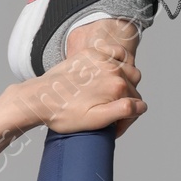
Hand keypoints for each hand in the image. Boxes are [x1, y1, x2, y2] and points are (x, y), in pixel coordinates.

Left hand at [20, 25, 146, 137]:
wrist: (39, 98)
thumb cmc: (63, 114)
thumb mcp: (94, 120)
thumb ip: (122, 112)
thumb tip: (141, 106)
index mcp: (117, 86)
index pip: (136, 104)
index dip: (126, 120)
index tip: (113, 127)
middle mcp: (113, 69)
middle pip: (134, 87)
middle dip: (126, 102)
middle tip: (110, 114)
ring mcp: (103, 60)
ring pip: (129, 70)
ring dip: (127, 82)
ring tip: (111, 96)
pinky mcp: (92, 54)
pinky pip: (117, 52)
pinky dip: (120, 60)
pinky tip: (113, 71)